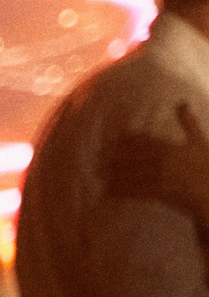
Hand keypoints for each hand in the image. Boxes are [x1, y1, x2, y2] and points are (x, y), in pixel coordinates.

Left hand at [104, 102, 208, 224]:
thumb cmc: (206, 165)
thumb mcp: (199, 141)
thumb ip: (188, 122)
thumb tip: (180, 102)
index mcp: (171, 147)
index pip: (144, 141)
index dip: (127, 140)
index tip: (113, 140)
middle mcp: (163, 162)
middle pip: (133, 157)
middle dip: (115, 158)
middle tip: (97, 158)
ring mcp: (160, 178)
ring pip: (131, 174)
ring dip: (114, 174)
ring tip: (99, 174)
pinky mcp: (159, 194)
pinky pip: (135, 192)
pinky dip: (121, 191)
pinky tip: (109, 191)